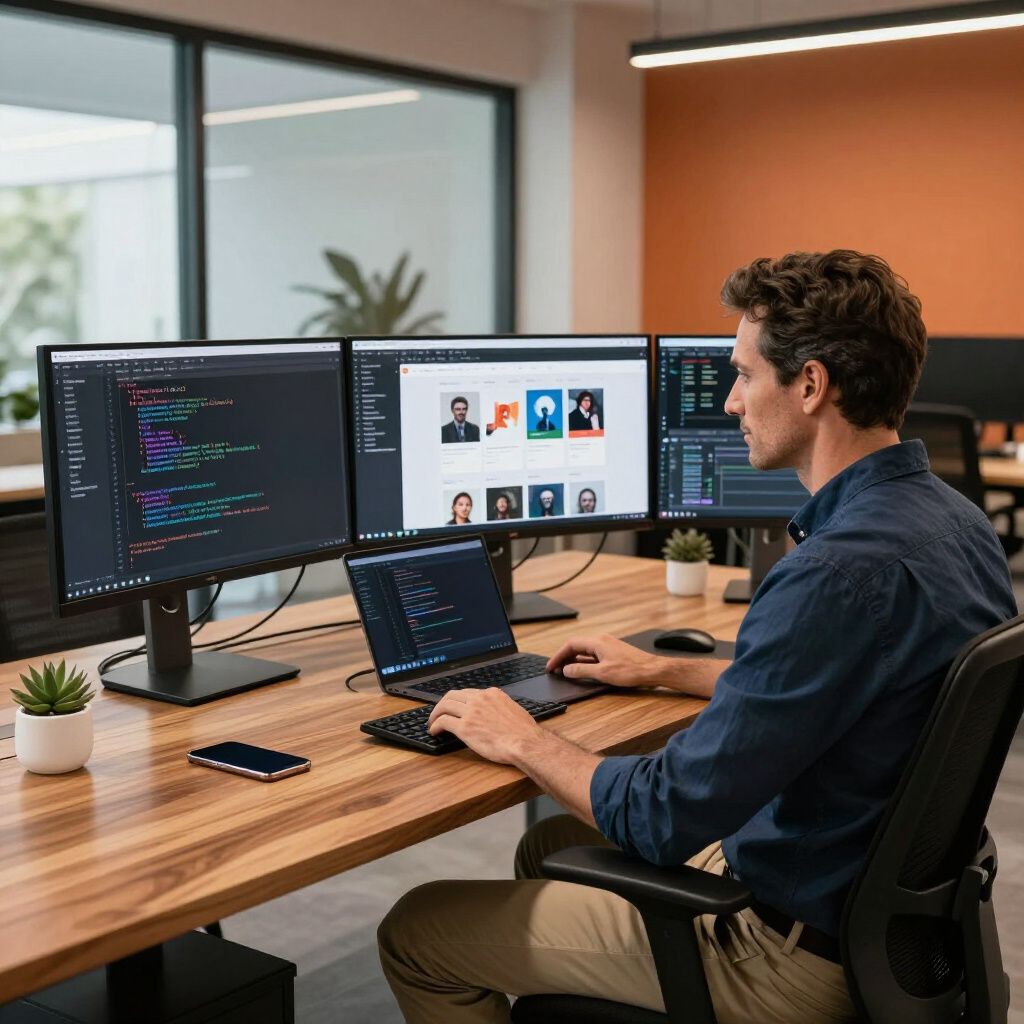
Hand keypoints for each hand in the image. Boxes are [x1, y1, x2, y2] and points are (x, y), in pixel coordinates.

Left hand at [428, 688, 543, 764]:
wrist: (526, 743)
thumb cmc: (524, 732)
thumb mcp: (513, 709)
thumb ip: (499, 707)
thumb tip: (494, 713)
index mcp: (491, 693)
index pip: (467, 692)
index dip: (457, 701)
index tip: (454, 707)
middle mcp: (479, 699)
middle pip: (452, 696)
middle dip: (442, 704)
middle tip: (438, 713)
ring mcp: (471, 712)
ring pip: (445, 706)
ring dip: (435, 714)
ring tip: (433, 723)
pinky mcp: (465, 727)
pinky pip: (443, 722)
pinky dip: (435, 726)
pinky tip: (434, 732)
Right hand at [546, 633, 660, 688]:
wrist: (652, 670)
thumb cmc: (631, 670)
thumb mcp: (603, 673)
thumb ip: (582, 671)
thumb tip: (566, 670)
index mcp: (597, 642)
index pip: (571, 644)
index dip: (558, 655)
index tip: (551, 666)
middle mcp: (602, 640)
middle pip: (577, 646)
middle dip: (564, 657)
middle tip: (555, 669)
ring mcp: (608, 645)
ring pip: (585, 650)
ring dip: (574, 659)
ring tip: (565, 670)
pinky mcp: (614, 652)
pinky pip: (593, 654)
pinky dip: (584, 661)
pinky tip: (582, 669)